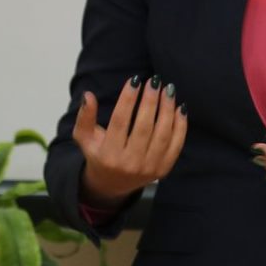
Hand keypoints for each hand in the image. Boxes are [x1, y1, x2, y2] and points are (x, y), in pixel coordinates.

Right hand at [72, 75, 187, 207]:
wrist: (113, 184)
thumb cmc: (99, 154)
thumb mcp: (85, 138)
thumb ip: (85, 117)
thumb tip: (88, 95)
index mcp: (108, 154)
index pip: (120, 121)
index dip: (127, 99)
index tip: (134, 80)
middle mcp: (130, 163)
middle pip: (144, 126)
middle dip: (150, 101)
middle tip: (154, 81)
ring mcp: (149, 168)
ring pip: (162, 134)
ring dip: (167, 110)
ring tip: (168, 90)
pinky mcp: (163, 169)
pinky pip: (175, 145)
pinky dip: (180, 126)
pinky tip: (179, 108)